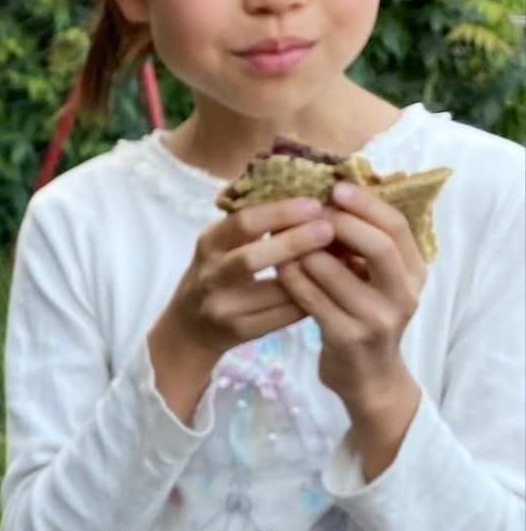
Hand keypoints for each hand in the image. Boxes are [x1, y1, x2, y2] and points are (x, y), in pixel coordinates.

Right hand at [150, 196, 335, 421]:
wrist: (190, 327)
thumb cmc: (218, 274)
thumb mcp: (223, 245)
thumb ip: (255, 226)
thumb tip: (311, 199)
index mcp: (209, 244)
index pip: (243, 224)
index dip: (280, 213)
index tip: (315, 204)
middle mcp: (211, 275)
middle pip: (252, 259)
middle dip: (294, 242)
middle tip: (330, 229)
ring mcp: (223, 307)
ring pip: (275, 291)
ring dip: (311, 274)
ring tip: (341, 258)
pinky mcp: (240, 331)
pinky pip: (284, 316)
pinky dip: (312, 298)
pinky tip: (331, 286)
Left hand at [277, 181, 425, 476]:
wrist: (367, 378)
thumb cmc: (365, 317)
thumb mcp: (378, 282)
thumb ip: (364, 248)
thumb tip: (332, 199)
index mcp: (415, 273)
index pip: (398, 227)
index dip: (367, 204)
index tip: (336, 189)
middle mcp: (404, 295)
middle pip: (378, 245)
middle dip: (340, 223)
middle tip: (310, 212)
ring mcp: (377, 319)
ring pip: (336, 271)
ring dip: (305, 248)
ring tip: (283, 234)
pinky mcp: (347, 338)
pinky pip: (312, 299)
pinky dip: (293, 278)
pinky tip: (278, 266)